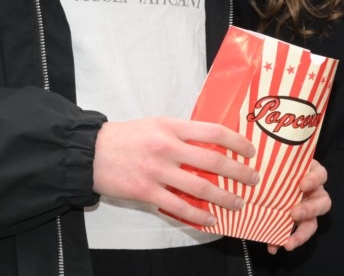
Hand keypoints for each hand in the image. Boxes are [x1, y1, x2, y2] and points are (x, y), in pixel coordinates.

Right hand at [92, 117, 258, 228]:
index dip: (237, 142)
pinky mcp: (145, 192)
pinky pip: (178, 206)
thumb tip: (213, 143)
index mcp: (172, 127)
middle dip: (238, 172)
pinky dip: (197, 215)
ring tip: (238, 203)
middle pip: (212, 161)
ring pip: (199, 187)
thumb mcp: (157, 124)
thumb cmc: (127, 136)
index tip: (251, 151)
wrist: (90, 152)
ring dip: (223, 197)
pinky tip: (210, 219)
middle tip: (254, 179)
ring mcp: (157, 171)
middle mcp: (167, 147)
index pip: (214, 132)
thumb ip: (183, 132)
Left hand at [265, 159, 331, 253]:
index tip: (302, 184)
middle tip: (294, 213)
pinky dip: (283, 241)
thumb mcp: (279, 164)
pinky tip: (273, 248)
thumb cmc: (277, 166)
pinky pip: (295, 234)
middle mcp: (314, 193)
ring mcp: (307, 209)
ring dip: (301, 234)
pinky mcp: (297, 222)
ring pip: (313, 223)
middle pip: (323, 203)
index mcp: (311, 175)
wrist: (270, 172)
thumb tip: (259, 169)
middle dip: (309, 210)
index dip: (314, 180)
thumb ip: (275, 167)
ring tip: (288, 242)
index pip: (320, 175)